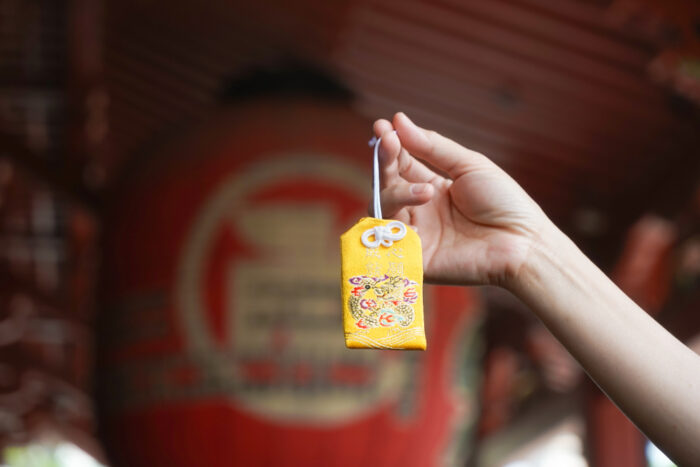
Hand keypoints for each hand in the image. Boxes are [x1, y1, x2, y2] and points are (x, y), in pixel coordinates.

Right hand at [374, 112, 548, 285]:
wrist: (524, 243)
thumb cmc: (504, 203)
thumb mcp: (469, 165)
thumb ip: (432, 146)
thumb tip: (397, 121)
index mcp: (432, 187)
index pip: (400, 164)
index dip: (389, 146)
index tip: (382, 127)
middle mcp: (419, 210)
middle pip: (386, 184)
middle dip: (384, 163)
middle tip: (389, 145)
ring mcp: (416, 234)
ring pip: (383, 210)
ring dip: (396, 193)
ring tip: (426, 191)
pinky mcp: (416, 258)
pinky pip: (390, 242)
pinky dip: (396, 227)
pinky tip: (417, 221)